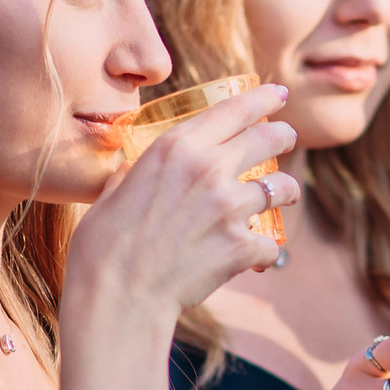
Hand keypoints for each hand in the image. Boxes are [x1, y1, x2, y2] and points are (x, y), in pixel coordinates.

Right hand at [71, 83, 296, 312]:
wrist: (115, 296)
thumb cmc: (103, 246)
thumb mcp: (113, 189)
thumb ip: (136, 171)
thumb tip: (139, 167)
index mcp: (176, 147)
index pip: (234, 110)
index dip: (263, 99)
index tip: (280, 94)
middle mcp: (208, 168)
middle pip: (269, 139)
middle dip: (283, 136)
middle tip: (287, 137)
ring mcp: (229, 207)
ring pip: (282, 189)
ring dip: (285, 193)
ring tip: (284, 198)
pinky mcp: (242, 246)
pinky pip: (271, 245)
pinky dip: (265, 254)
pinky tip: (257, 261)